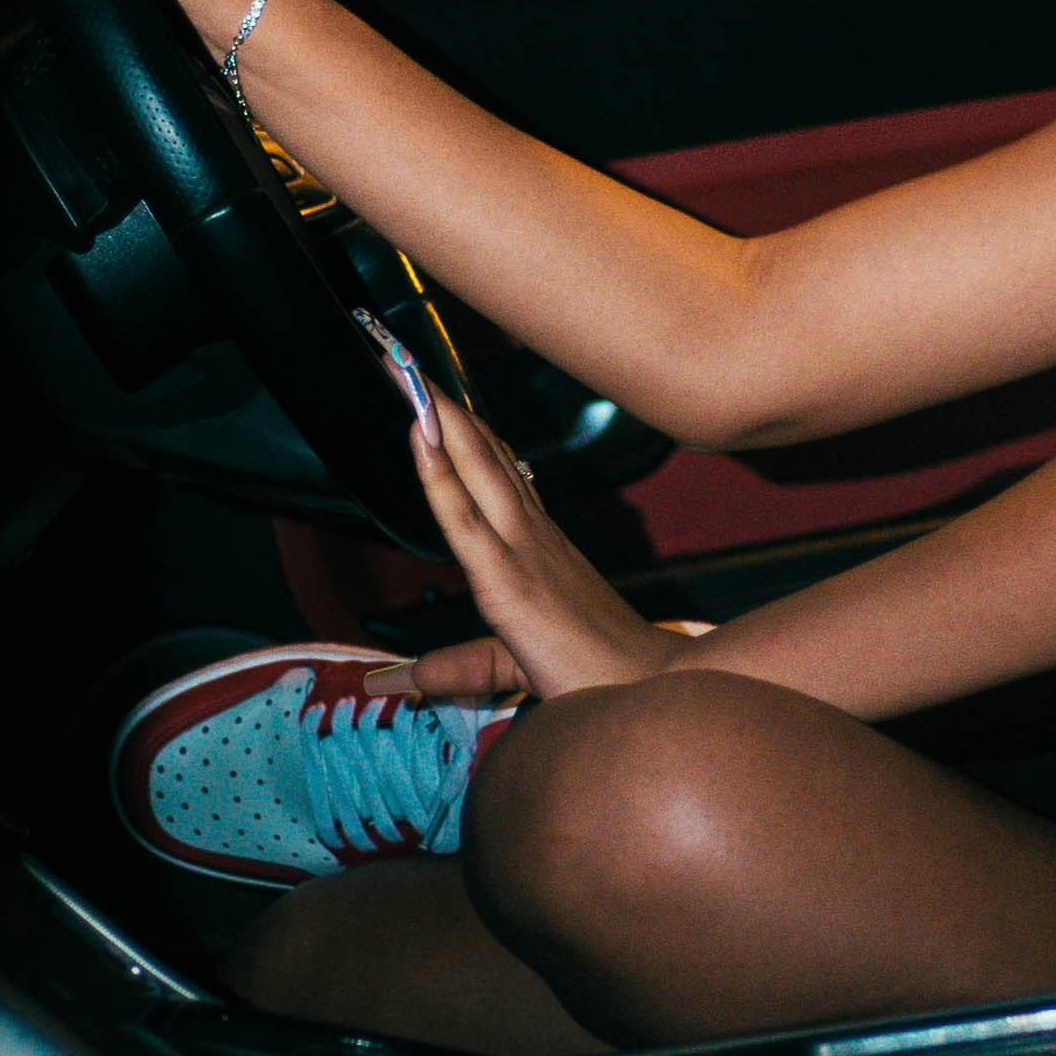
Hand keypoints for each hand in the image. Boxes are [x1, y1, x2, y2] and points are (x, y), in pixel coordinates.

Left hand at [377, 392, 692, 705]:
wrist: (652, 691)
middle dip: (447, 410)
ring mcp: (523, 553)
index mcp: (542, 547)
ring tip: (410, 376)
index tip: (440, 399)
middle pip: (484, 459)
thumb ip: (460, 665)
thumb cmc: (597, 677)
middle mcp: (533, 537)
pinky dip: (439, 472)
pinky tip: (421, 435)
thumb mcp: (513, 665)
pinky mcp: (508, 582)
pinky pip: (464, 518)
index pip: (499, 477)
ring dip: (442, 420)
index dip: (468, 436)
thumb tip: (403, 677)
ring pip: (474, 471)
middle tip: (412, 364)